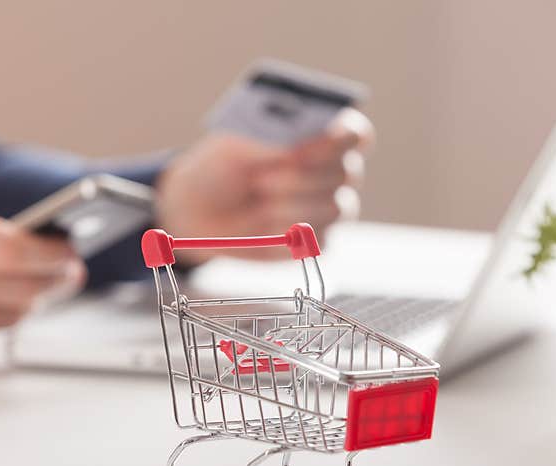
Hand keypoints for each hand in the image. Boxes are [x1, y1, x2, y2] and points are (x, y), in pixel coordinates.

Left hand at [155, 108, 373, 263]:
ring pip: (338, 208)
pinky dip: (291, 234)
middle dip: (304, 176)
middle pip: (347, 172)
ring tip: (261, 204)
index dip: (340, 140)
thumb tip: (293, 145)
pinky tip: (266, 229)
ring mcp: (329, 208)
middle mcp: (334, 171)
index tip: (305, 147)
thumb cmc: (222, 167)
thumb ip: (268, 140)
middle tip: (262, 179)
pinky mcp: (316, 242)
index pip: (355, 134)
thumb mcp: (236, 144)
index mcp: (322, 136)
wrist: (200, 209)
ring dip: (295, 206)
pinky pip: (321, 240)